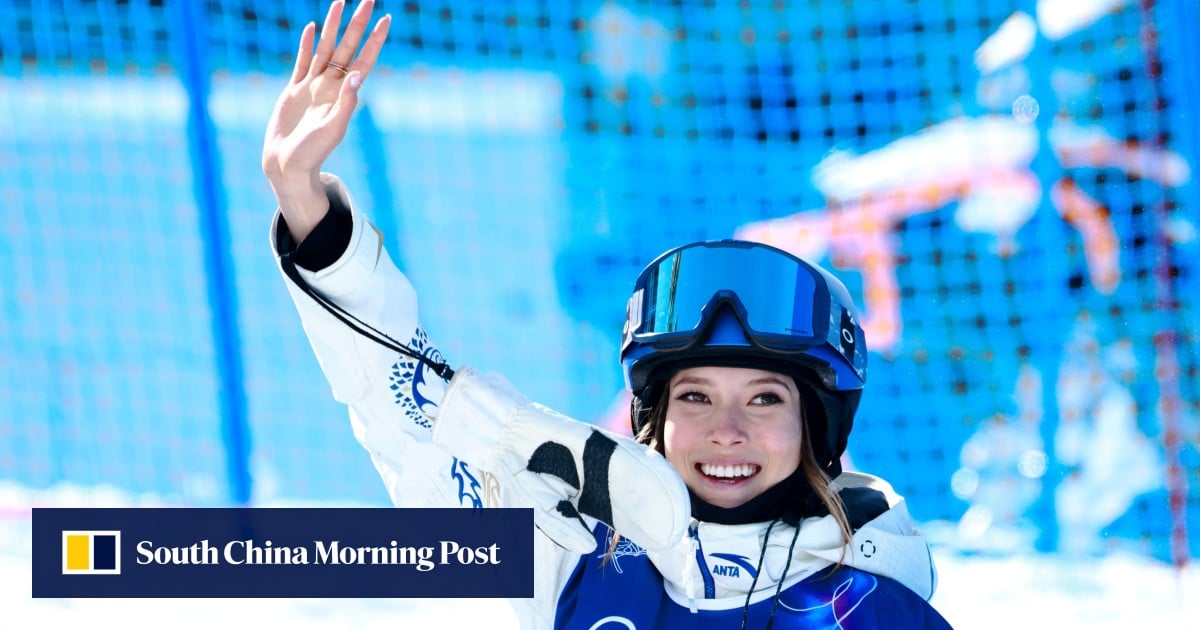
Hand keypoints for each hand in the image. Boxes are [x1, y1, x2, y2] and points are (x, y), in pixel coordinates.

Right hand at [262, 0, 390, 242]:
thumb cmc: (313, 152)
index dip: (374, 40)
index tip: (386, 19)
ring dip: (333, 26)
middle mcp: (331, 86)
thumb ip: (346, 102)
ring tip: (340, 2)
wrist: (286, 165)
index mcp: (344, 95)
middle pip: (346, 47)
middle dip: (357, 23)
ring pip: (325, 48)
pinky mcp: (293, 90)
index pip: (364, 60)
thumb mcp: (333, 128)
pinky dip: (308, 44)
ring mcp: (312, 86)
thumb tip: (357, 74)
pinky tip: (314, 28)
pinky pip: (302, 61)